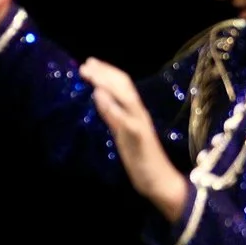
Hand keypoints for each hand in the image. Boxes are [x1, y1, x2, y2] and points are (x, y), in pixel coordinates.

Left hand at [83, 59, 190, 224]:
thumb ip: (111, 114)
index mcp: (136, 112)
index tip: (90, 63)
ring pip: (126, 97)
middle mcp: (139, 113)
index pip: (123, 85)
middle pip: (124, 86)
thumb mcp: (121, 131)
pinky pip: (125, 118)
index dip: (107, 72)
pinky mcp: (139, 137)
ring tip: (91, 75)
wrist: (159, 181)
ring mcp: (139, 124)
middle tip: (86, 64)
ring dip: (107, 83)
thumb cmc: (141, 158)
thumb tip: (98, 93)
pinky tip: (100, 97)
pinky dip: (112, 106)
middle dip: (105, 73)